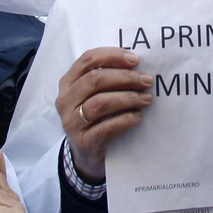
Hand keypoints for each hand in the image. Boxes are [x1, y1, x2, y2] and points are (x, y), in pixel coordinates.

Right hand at [55, 47, 152, 181]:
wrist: (86, 155)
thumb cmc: (96, 118)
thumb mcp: (95, 95)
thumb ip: (108, 79)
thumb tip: (137, 65)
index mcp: (68, 83)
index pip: (88, 60)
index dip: (112, 56)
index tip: (135, 60)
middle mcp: (65, 100)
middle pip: (95, 80)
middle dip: (125, 77)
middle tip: (147, 81)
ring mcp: (71, 122)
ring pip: (100, 103)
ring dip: (128, 98)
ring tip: (146, 99)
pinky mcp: (83, 142)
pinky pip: (106, 127)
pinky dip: (125, 119)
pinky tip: (138, 117)